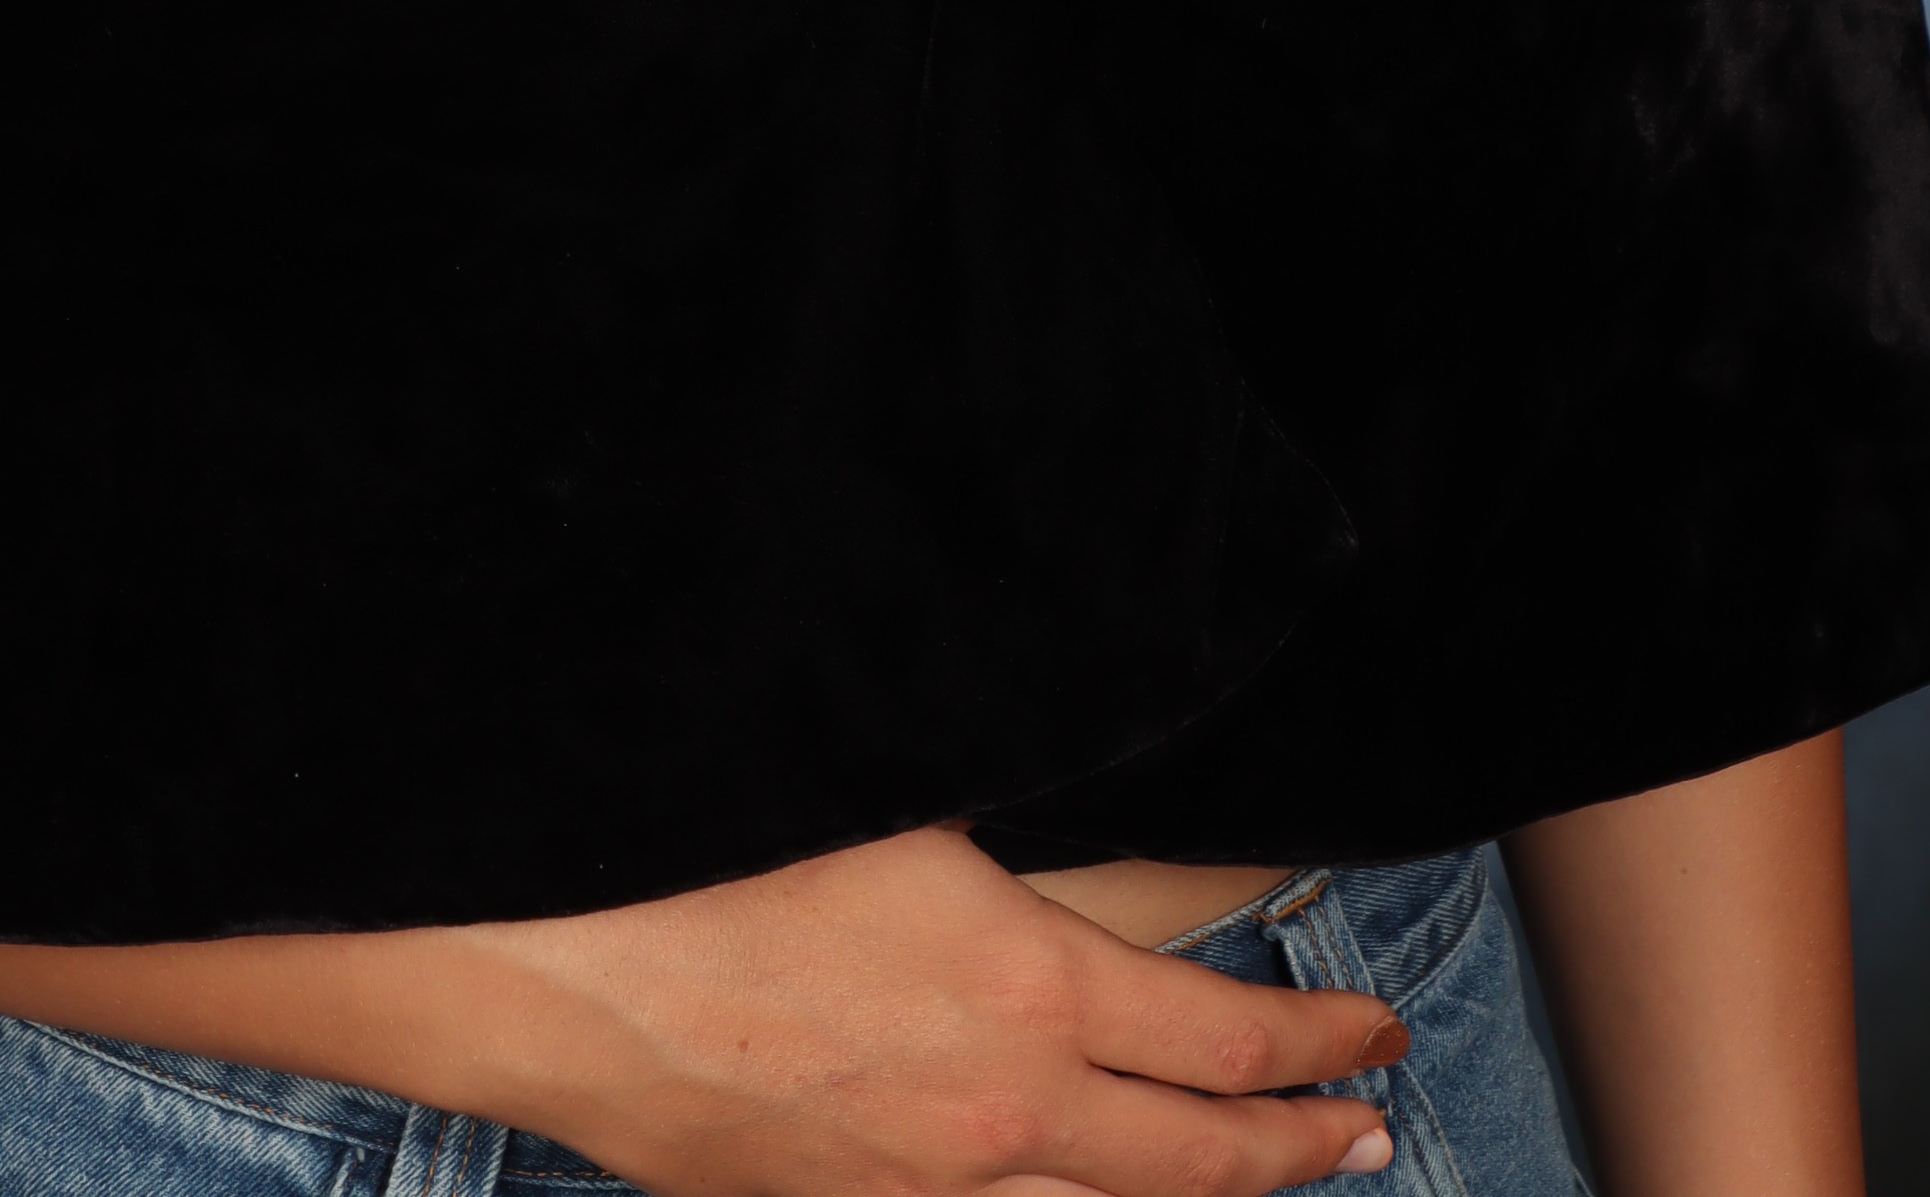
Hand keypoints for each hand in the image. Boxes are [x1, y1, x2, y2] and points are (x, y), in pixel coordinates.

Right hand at [461, 822, 1405, 1196]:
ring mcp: (920, 1189)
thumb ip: (1005, 808)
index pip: (1233, 1041)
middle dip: (1302, 1149)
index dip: (1323, 1044)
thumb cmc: (717, 845)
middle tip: (1368, 1133)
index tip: (1376, 1036)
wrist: (552, 965)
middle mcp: (1002, 1117)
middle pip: (1199, 1166)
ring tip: (1261, 1183)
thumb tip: (1067, 773)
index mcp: (1034, 992)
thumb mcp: (899, 782)